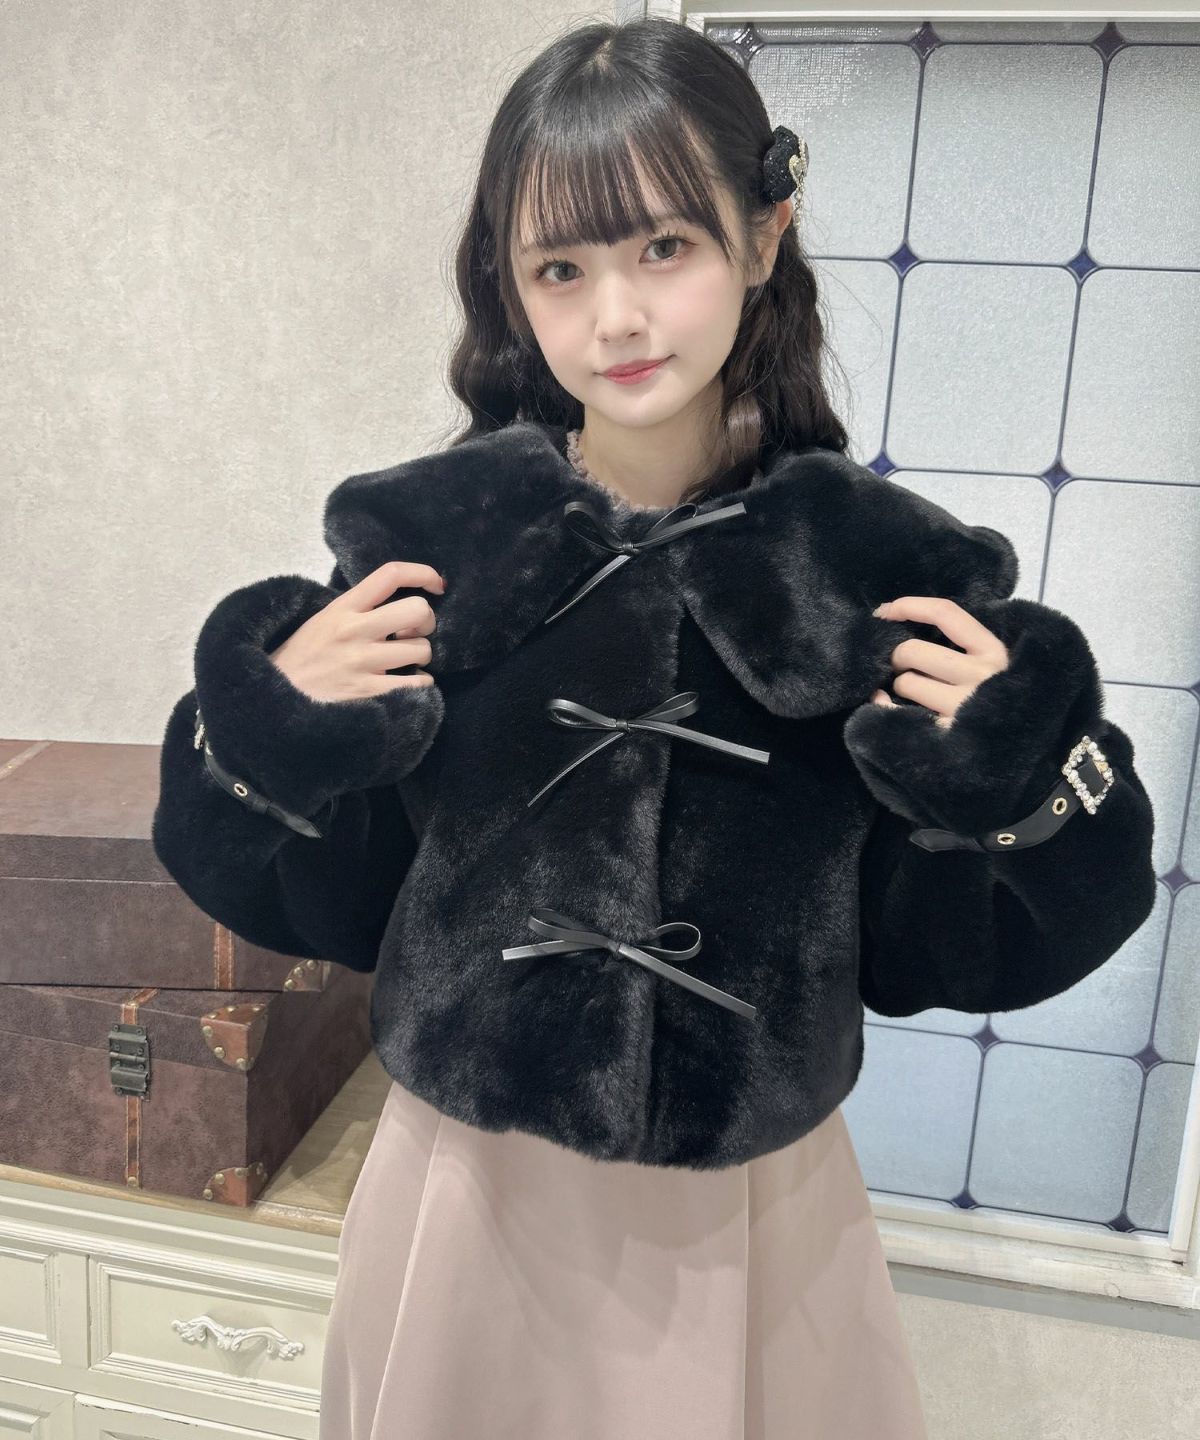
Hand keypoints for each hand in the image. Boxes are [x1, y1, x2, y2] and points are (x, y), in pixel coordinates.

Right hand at [267, 561, 445, 702]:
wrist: (273, 696)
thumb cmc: (301, 657)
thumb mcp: (322, 619)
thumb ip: (357, 607)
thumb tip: (397, 599)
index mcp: (343, 607)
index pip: (391, 574)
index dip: (422, 573)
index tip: (436, 584)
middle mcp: (354, 630)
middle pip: (418, 610)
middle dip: (426, 622)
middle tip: (414, 632)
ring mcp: (362, 663)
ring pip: (422, 649)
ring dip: (421, 657)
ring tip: (405, 663)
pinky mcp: (368, 694)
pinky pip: (418, 684)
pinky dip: (421, 685)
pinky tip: (407, 684)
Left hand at [870, 596, 1009, 729]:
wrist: (1022, 751)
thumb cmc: (999, 698)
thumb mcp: (993, 664)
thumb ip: (961, 644)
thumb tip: (896, 623)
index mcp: (993, 652)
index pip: (945, 614)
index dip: (909, 606)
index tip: (885, 612)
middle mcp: (981, 677)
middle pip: (912, 651)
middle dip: (899, 657)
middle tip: (905, 668)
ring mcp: (964, 708)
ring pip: (906, 683)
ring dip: (901, 686)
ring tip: (917, 695)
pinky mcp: (946, 735)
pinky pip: (896, 713)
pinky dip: (884, 708)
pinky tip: (888, 705)